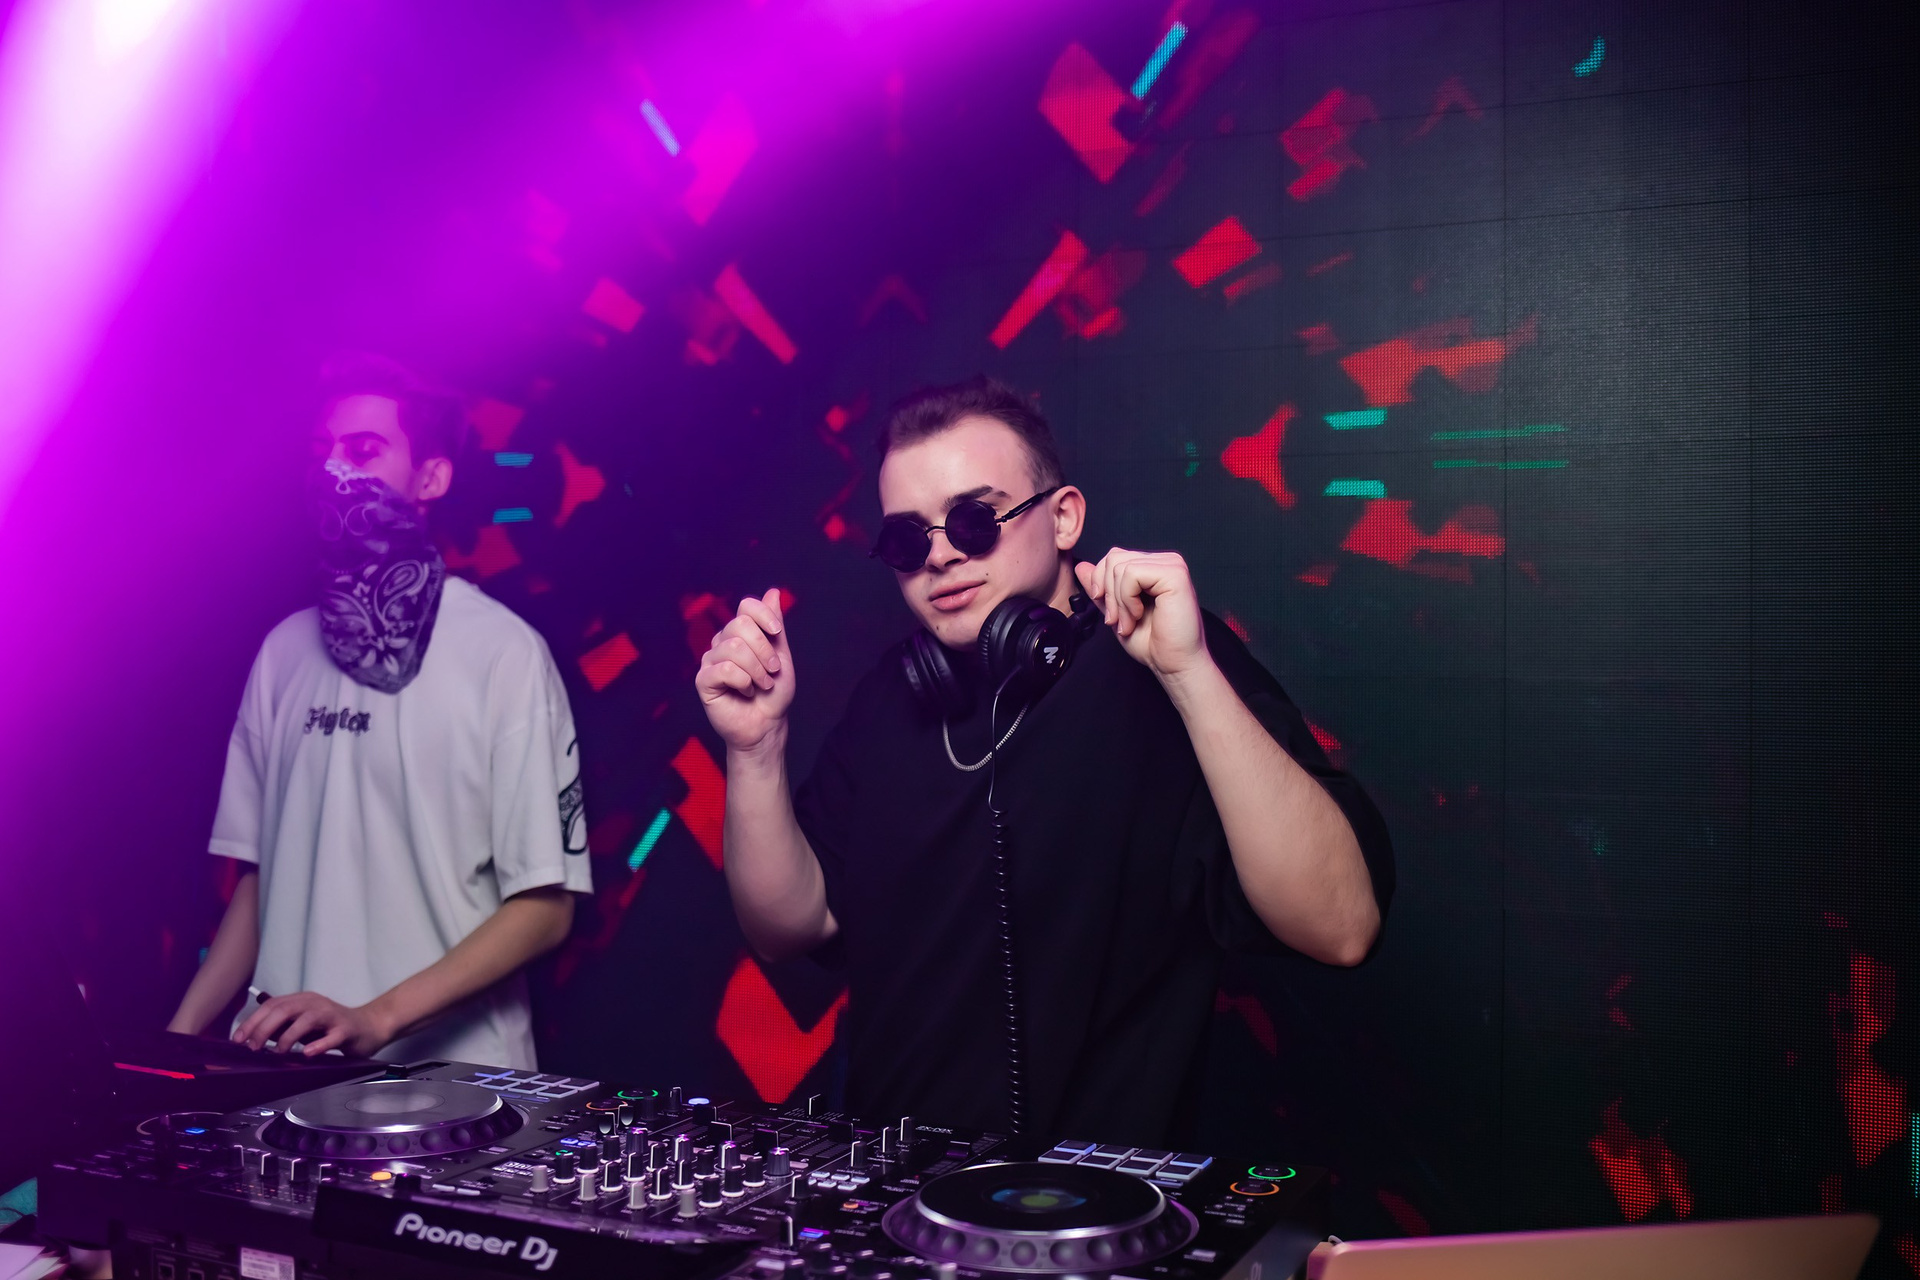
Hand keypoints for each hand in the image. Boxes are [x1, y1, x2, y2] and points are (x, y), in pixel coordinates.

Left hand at [233, 991, 390, 1056]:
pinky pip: (332, 1037)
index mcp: (303, 1000)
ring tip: (279, 1052)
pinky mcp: (346, 1029)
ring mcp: (332, 1015)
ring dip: (288, 1037)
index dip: (253, 1022)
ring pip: (306, 1020)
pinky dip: (318, 1045)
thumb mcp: (304, 1024)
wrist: (370, 1026)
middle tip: (254, 1047)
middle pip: (284, 1010)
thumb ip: (282, 1027)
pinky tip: (308, 1053)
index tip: (239, 1039)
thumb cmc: (334, 1026)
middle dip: (264, 1029)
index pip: (272, 1006)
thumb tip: (254, 1037)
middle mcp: (316, 1004)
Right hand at [695, 589, 795, 753]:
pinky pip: (724, 669)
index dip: (763, 615)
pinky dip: (744, 682)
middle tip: (772, 670)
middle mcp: (723, 643)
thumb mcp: (780, 655)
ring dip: (757, 670)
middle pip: (740, 625)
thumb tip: (773, 592)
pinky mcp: (704, 680)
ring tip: (762, 685)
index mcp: (741, 634)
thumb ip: (775, 626)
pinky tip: (746, 692)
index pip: (746, 606)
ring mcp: (711, 660)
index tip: (777, 633)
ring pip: (734, 648)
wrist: (767, 724)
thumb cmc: (773, 693)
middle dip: (764, 650)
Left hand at [1075, 549, 1209, 680]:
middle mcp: (1164, 561)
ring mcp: (1172, 565)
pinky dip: (1128, 599)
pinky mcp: (1175, 574)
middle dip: (1108, 595)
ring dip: (1118, 602)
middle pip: (1113, 558)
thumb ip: (1102, 589)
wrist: (1173, 664)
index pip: (1114, 557)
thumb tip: (1081, 567)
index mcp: (1153, 567)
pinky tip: (1139, 615)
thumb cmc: (1152, 643)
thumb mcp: (1116, 612)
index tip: (1110, 615)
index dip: (1101, 584)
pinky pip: (1132, 574)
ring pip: (1119, 567)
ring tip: (1130, 623)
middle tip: (1119, 622)